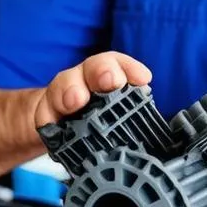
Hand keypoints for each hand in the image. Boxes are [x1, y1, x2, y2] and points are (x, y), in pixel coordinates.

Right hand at [32, 51, 151, 127]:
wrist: (58, 125)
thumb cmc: (97, 119)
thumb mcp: (120, 117)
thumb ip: (135, 119)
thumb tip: (162, 140)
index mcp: (109, 78)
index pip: (120, 65)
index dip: (131, 68)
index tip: (143, 78)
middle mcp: (87, 80)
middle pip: (94, 67)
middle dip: (103, 71)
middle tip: (110, 82)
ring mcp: (63, 94)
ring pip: (65, 84)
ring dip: (71, 90)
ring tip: (75, 102)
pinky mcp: (45, 112)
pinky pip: (44, 113)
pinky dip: (47, 118)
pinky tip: (51, 124)